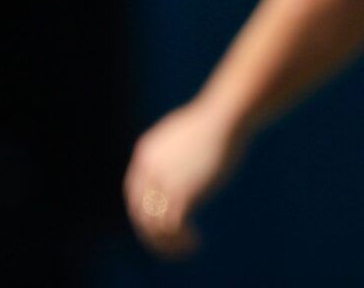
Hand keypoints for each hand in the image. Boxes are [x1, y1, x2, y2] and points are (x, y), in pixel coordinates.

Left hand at [123, 100, 248, 258]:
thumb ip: (175, 150)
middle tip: (171, 244)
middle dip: (153, 233)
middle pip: (141, 212)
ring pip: (155, 225)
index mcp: (146, 154)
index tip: (163, 223)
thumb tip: (183, 158)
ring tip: (186, 247)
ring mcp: (164, 182)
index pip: (135, 193)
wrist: (227, 115)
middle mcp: (149, 169)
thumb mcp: (187, 133)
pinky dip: (180, 240)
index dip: (146, 211)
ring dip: (167, 242)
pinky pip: (173, 227)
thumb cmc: (218, 120)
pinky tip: (194, 241)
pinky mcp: (182, 193)